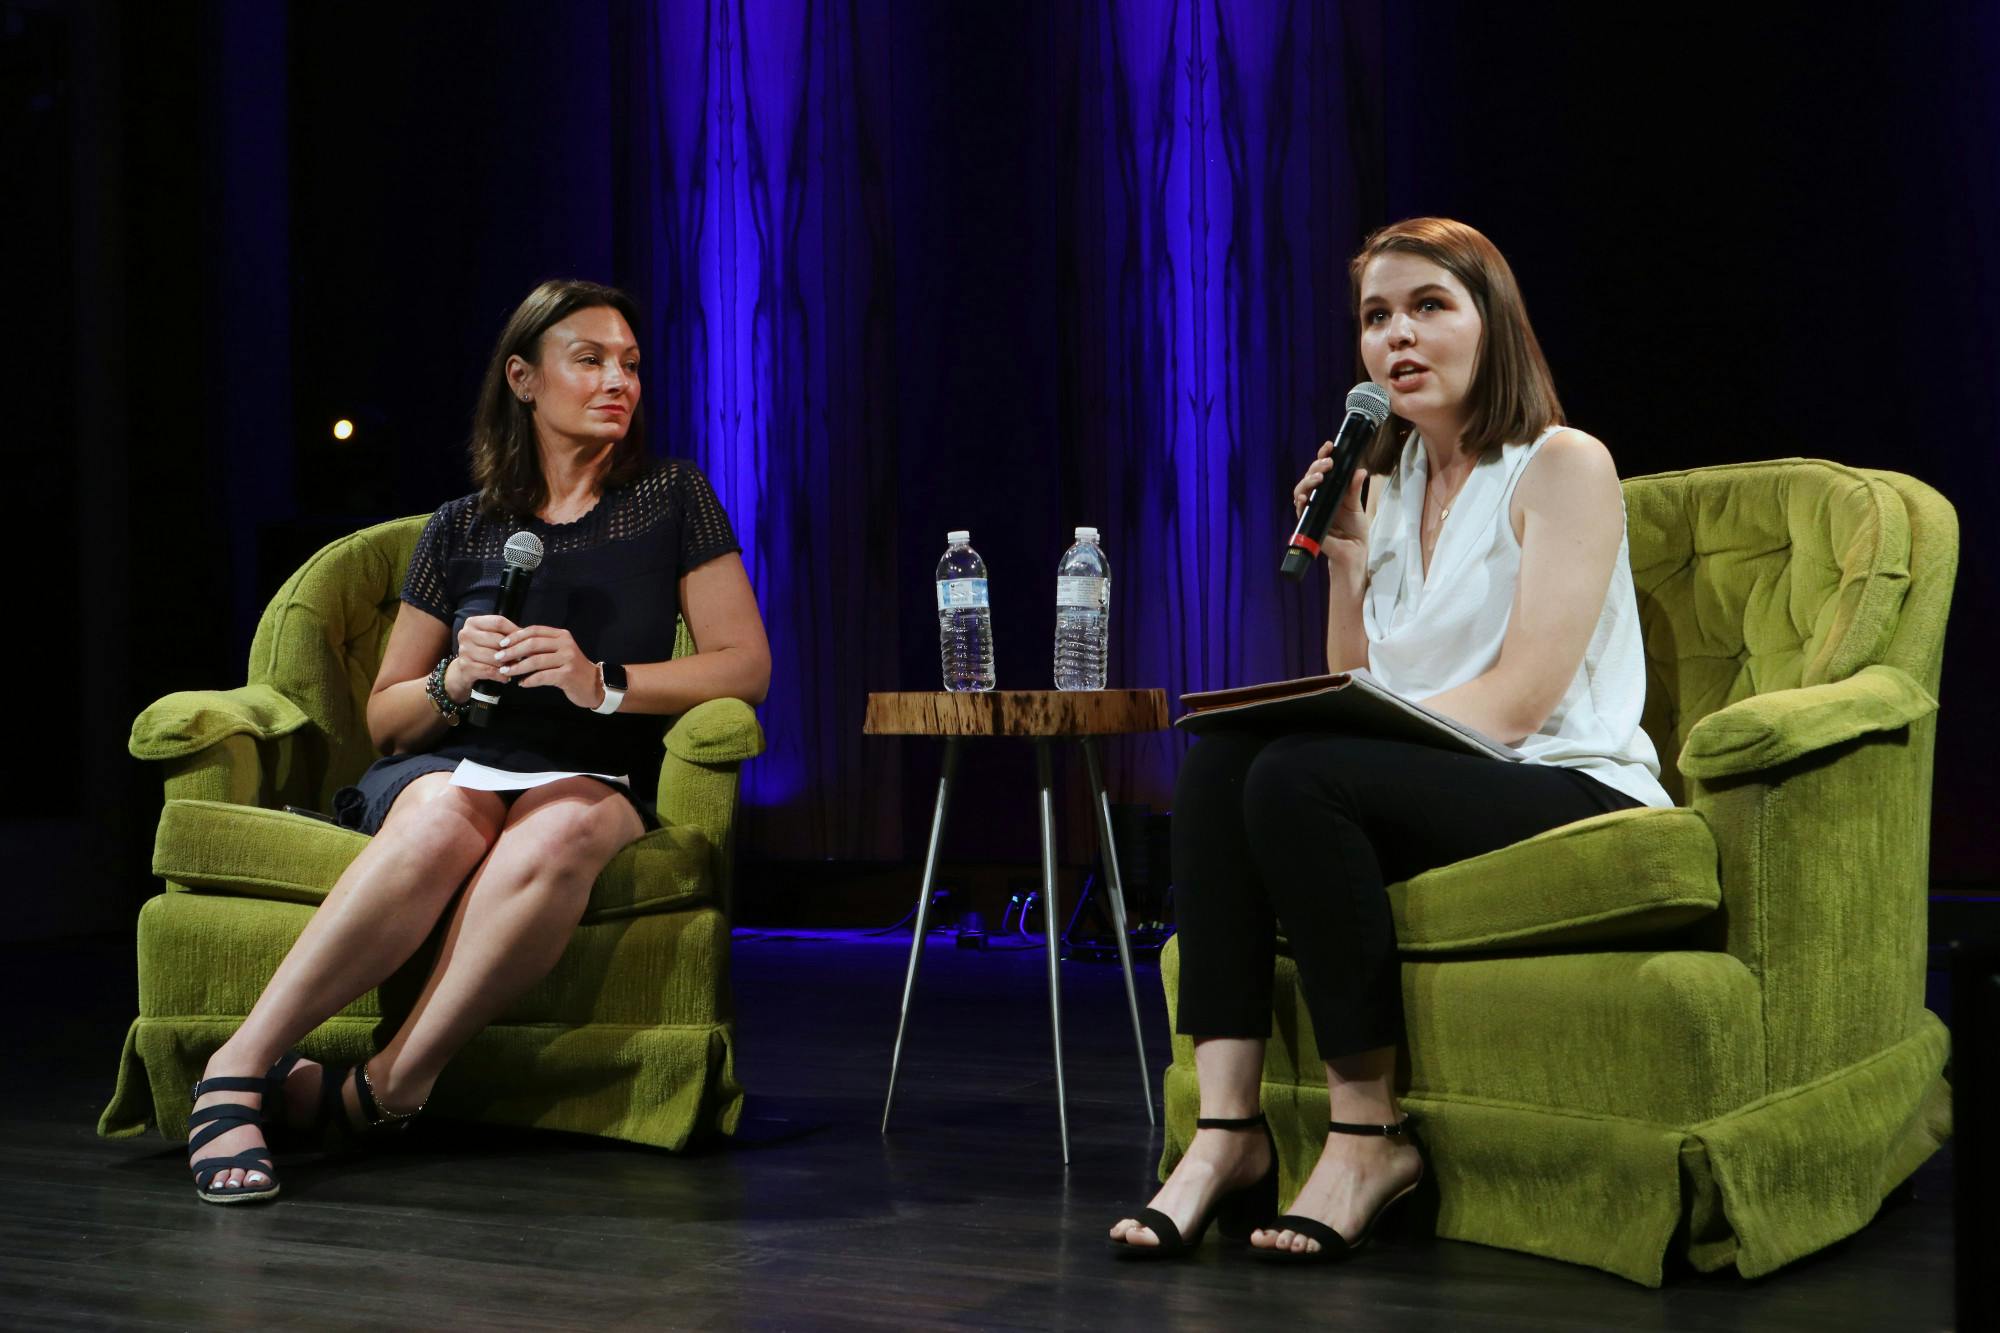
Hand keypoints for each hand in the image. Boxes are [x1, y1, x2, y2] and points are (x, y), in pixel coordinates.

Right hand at [444, 614, 519, 703]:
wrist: (465, 668)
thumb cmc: (483, 649)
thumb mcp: (491, 636)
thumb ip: (506, 633)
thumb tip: (527, 635)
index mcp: (473, 622)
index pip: (498, 622)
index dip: (514, 631)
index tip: (526, 639)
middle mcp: (466, 634)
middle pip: (497, 640)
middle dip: (512, 650)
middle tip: (522, 656)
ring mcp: (464, 650)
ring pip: (494, 657)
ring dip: (507, 664)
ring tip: (515, 667)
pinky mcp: (465, 666)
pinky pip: (488, 671)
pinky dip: (500, 675)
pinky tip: (506, 678)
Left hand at [493, 624, 603, 709]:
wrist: (594, 684)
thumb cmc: (572, 668)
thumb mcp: (559, 652)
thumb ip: (541, 647)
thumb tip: (514, 646)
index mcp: (561, 635)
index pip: (534, 630)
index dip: (516, 636)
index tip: (501, 643)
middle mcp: (565, 644)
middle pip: (533, 644)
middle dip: (513, 651)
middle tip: (499, 658)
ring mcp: (568, 659)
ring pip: (535, 660)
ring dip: (517, 667)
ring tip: (506, 672)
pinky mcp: (567, 674)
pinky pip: (543, 676)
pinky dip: (529, 680)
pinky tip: (522, 683)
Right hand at [1292, 441, 1369, 564]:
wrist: (1353, 550)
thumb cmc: (1354, 529)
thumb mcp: (1356, 505)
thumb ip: (1355, 488)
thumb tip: (1360, 470)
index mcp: (1329, 490)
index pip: (1322, 469)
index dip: (1323, 456)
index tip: (1329, 446)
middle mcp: (1318, 497)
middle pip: (1310, 476)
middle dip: (1316, 466)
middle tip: (1328, 463)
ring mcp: (1311, 508)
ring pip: (1301, 490)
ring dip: (1308, 481)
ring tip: (1319, 477)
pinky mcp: (1308, 522)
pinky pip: (1299, 509)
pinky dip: (1300, 501)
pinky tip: (1304, 497)